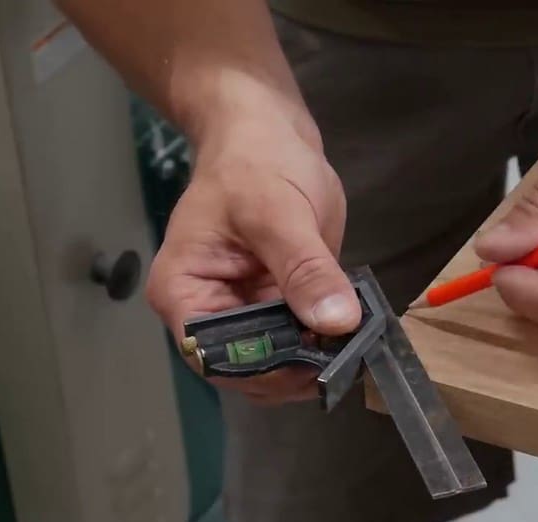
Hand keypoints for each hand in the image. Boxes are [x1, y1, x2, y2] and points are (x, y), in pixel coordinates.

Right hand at [146, 102, 359, 404]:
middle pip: (246, 369)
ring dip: (314, 360)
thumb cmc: (256, 163)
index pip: (215, 358)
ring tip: (355, 349)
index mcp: (182, 293)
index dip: (265, 371)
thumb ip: (305, 269)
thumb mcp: (279, 213)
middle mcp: (206, 312)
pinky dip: (324, 342)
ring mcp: (243, 312)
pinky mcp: (276, 305)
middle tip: (347, 359)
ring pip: (277, 361)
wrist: (268, 133)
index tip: (316, 364)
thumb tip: (336, 322)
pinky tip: (354, 337)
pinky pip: (298, 338)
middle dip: (295, 370)